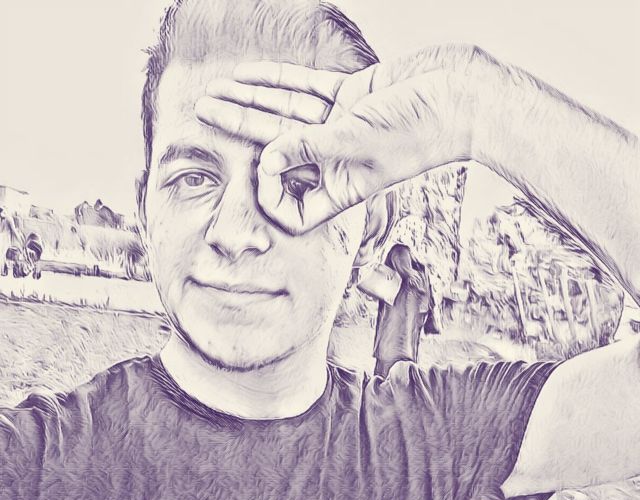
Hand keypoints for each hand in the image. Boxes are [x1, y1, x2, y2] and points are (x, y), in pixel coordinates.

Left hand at [195, 45, 493, 233]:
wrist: (460, 94)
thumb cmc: (420, 129)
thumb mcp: (357, 143)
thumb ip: (309, 150)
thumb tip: (268, 158)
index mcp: (340, 187)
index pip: (293, 207)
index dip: (271, 191)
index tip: (264, 167)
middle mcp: (336, 161)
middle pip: (276, 150)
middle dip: (238, 130)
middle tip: (202, 113)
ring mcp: (341, 128)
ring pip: (284, 115)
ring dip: (249, 101)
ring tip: (213, 91)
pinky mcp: (349, 97)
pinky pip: (304, 89)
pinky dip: (277, 81)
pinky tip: (248, 74)